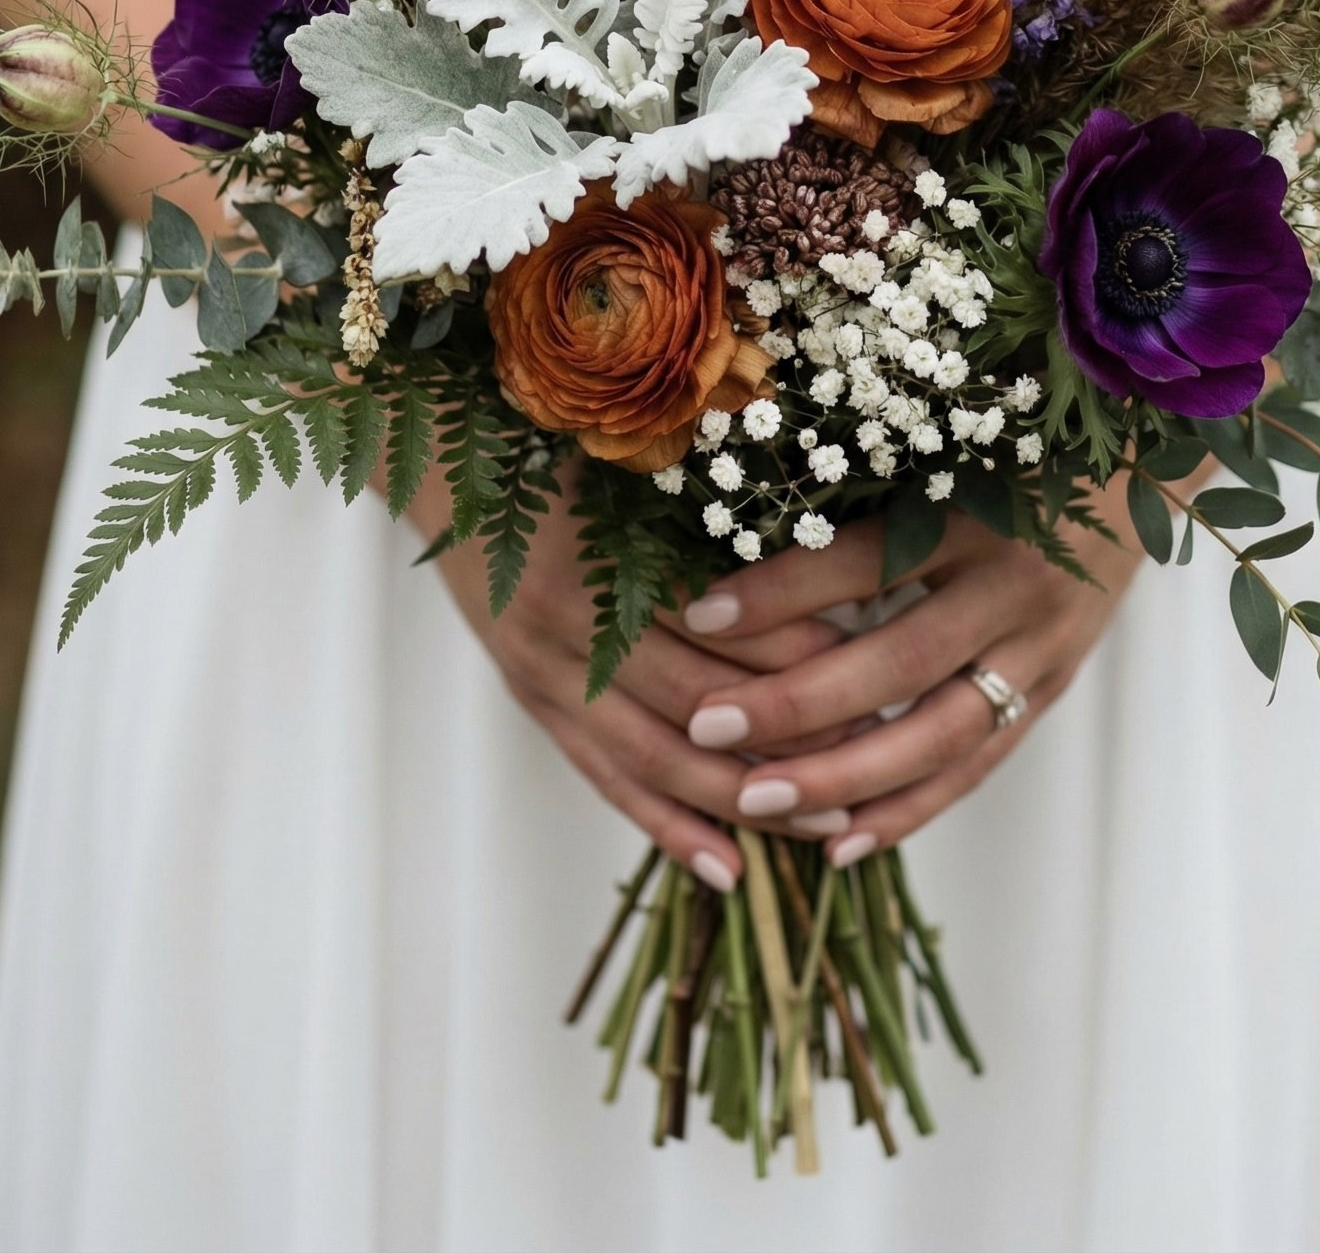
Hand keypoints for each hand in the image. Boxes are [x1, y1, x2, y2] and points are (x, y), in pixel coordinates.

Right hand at [411, 474, 849, 892]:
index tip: (873, 662)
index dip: (797, 646)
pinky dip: (669, 829)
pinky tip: (730, 870)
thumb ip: (706, 493)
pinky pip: (607, 780)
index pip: (717, 616)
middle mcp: (569, 623)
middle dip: (788, 735)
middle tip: (875, 756)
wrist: (444, 470)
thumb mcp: (630, 454)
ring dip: (743, 798)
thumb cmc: (557, 448)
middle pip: (694, 697)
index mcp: (601, 548)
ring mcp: (545, 674)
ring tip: (826, 823)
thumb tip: (822, 535)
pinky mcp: (536, 705)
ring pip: (656, 757)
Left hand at [661, 475, 1142, 864]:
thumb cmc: (1014, 443)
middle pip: (897, 662)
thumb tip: (736, 520)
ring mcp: (1041, 648)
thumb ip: (864, 487)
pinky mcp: (1050, 689)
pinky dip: (908, 809)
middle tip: (707, 729)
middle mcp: (1013, 585)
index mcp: (976, 510)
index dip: (782, 591)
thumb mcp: (945, 448)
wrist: (1139, 466)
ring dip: (844, 778)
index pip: (864, 561)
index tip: (698, 614)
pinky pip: (975, 764)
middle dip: (796, 705)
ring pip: (938, 734)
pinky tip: (838, 846)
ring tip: (755, 802)